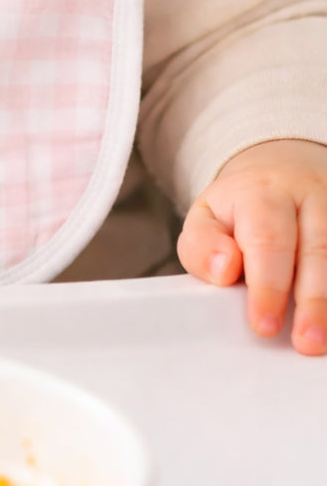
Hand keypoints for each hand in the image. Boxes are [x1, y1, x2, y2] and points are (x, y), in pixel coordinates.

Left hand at [177, 139, 326, 355]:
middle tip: (306, 341)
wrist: (276, 174)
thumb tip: (223, 270)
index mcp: (261, 192)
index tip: (264, 324)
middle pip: (316, 250)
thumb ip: (202, 245)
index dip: (267, 285)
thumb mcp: (205, 218)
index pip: (267, 238)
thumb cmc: (238, 208)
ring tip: (322, 338)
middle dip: (312, 301)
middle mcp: (307, 196)